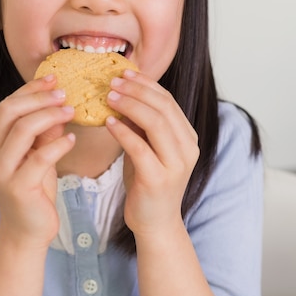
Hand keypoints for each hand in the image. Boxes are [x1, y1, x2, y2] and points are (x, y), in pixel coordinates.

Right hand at [0, 76, 74, 247]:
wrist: (28, 231)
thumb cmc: (34, 190)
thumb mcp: (39, 154)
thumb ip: (45, 131)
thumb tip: (61, 103)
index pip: (8, 105)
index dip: (31, 89)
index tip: (53, 78)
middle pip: (10, 111)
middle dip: (39, 98)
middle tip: (64, 93)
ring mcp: (2, 171)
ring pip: (22, 130)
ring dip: (49, 115)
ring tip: (71, 111)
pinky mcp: (18, 187)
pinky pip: (40, 158)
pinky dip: (58, 144)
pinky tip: (72, 139)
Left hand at [105, 71, 198, 237]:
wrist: (155, 223)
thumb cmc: (148, 183)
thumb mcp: (147, 148)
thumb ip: (141, 125)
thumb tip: (121, 94)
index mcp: (188, 138)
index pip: (169, 101)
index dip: (146, 84)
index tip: (125, 73)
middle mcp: (187, 148)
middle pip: (163, 107)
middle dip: (136, 90)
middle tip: (112, 81)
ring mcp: (175, 164)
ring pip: (154, 122)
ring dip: (129, 105)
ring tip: (108, 96)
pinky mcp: (158, 179)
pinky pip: (139, 147)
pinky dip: (122, 131)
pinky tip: (107, 122)